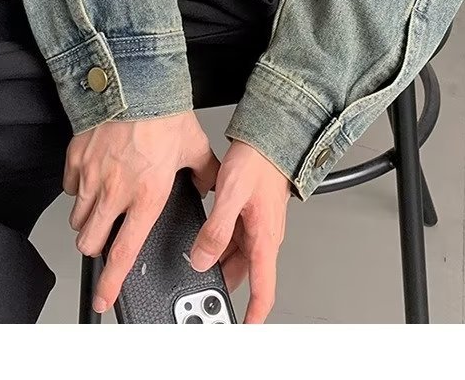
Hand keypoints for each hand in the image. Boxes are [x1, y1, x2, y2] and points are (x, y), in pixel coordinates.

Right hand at [63, 110, 218, 314]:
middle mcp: (115, 192)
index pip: (124, 253)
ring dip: (88, 219)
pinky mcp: (76, 158)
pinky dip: (79, 188)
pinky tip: (95, 176)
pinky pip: (70, 187)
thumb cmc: (163, 113)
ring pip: (78, 218)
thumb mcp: (195, 147)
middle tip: (106, 237)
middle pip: (89, 242)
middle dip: (96, 247)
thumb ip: (204, 173)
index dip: (111, 282)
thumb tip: (211, 185)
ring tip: (103, 204)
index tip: (104, 298)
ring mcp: (91, 176)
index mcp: (146, 197)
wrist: (133, 81)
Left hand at [188, 140, 290, 323]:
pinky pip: (232, 239)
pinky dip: (217, 244)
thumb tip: (201, 258)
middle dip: (222, 285)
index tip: (242, 330)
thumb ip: (216, 229)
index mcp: (264, 238)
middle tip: (199, 294)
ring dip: (216, 262)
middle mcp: (263, 237)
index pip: (263, 290)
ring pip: (235, 256)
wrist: (270, 134)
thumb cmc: (258, 159)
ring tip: (194, 264)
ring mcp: (257, 227)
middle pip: (243, 275)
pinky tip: (201, 238)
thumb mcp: (231, 194)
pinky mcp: (249, 216)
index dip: (253, 315)